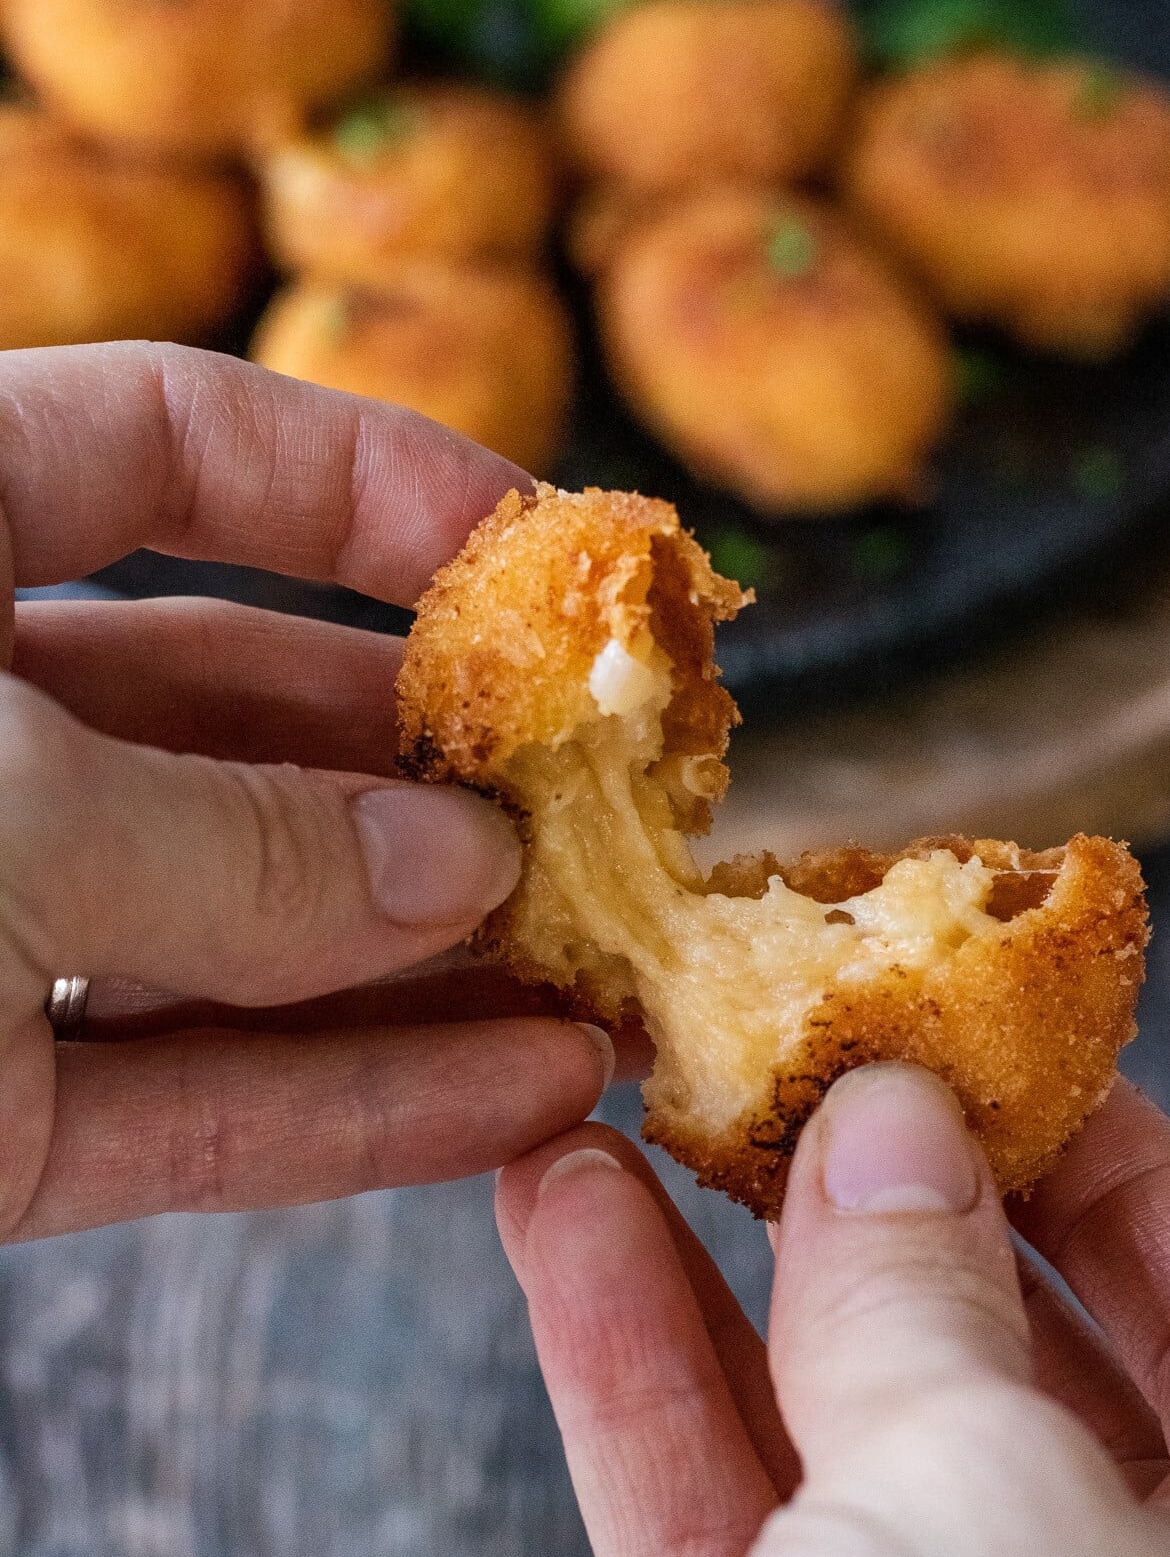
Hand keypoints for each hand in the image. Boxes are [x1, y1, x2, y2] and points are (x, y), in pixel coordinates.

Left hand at [1, 342, 611, 1241]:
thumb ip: (239, 840)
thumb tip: (462, 867)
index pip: (171, 445)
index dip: (374, 484)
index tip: (555, 560)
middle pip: (237, 718)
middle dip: (437, 772)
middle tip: (611, 819)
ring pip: (238, 938)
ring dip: (433, 969)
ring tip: (612, 983)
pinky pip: (188, 1108)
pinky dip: (353, 1110)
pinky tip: (524, 1100)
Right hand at [496, 1073, 1169, 1556]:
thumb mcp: (988, 1498)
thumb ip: (921, 1295)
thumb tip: (890, 1125)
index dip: (1096, 1145)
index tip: (964, 1034)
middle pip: (1010, 1347)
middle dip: (869, 1197)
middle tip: (762, 1055)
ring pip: (830, 1428)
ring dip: (707, 1261)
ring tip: (610, 1102)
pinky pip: (723, 1532)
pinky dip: (635, 1378)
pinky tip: (559, 1228)